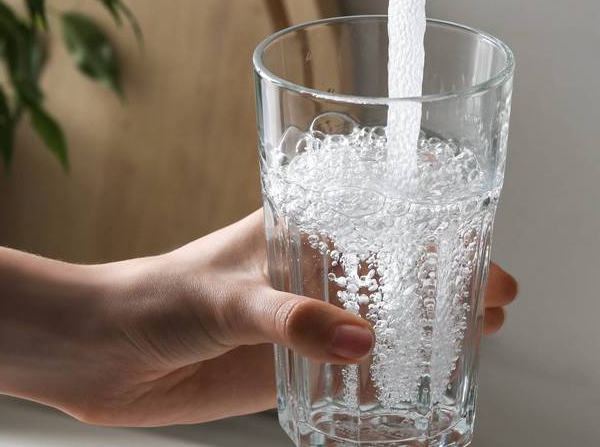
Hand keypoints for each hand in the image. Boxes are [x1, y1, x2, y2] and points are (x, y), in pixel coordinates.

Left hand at [50, 210, 517, 426]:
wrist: (101, 352)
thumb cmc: (155, 296)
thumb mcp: (227, 298)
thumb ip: (291, 318)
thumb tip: (362, 344)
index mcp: (301, 227)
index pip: (384, 213)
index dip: (440, 222)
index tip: (484, 241)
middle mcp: (312, 270)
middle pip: (400, 265)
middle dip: (453, 277)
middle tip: (499, 298)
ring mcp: (307, 320)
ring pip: (386, 316)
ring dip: (431, 325)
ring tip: (480, 337)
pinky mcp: (292, 367)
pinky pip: (355, 371)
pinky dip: (392, 375)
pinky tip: (421, 385)